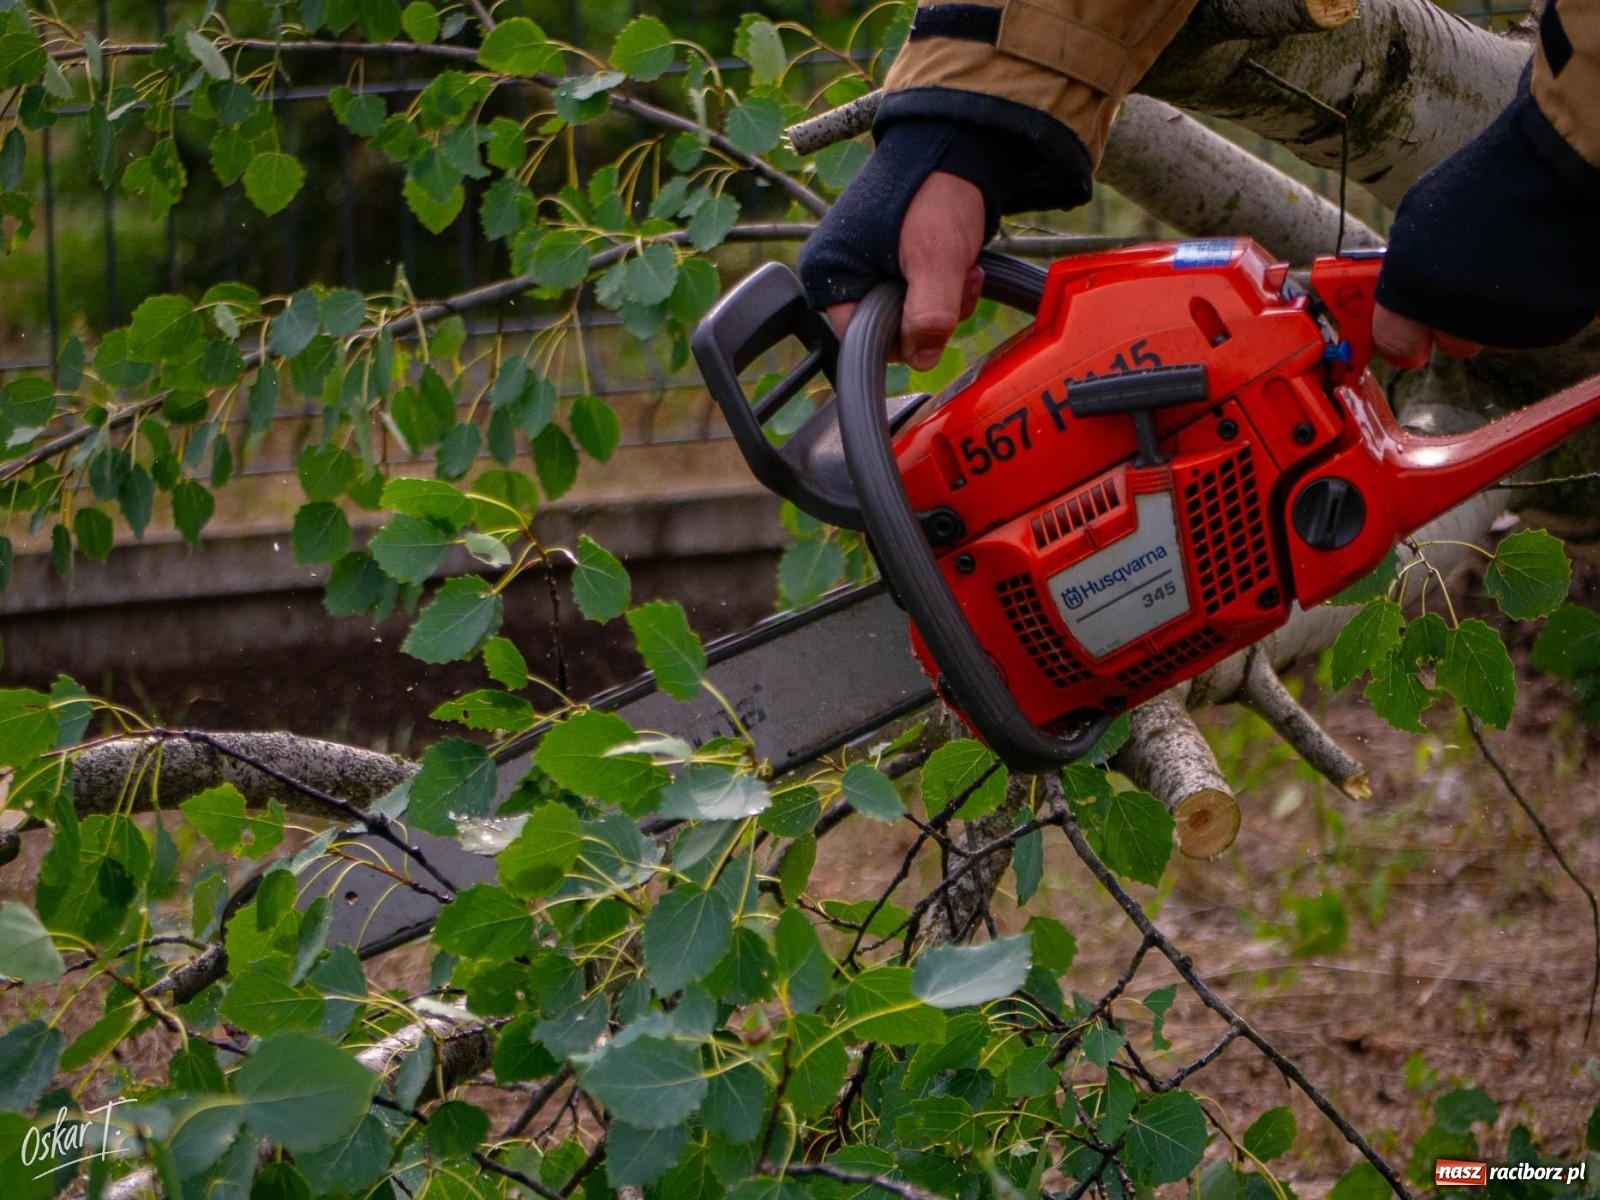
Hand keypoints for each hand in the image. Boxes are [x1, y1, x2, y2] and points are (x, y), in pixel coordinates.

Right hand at [822, 171, 986, 370]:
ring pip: (909, 317)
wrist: (957, 145)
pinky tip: (962, 266)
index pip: (861, 341)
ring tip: (963, 268)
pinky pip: (918, 298)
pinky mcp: (893, 263)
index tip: (934, 315)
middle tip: (957, 283)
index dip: (902, 339)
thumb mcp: (934, 259)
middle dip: (931, 316)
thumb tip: (922, 359)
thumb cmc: (934, 192)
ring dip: (945, 302)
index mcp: (828, 273)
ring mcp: (868, 268)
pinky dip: (946, 289)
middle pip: (888, 330)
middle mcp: (841, 273)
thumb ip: (928, 315)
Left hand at [1372, 92, 1599, 361]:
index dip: (1403, 342)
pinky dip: (1537, 306)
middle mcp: (1457, 315)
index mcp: (1414, 289)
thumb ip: (1404, 270)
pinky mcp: (1555, 324)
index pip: (1395, 342)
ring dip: (1499, 313)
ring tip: (1512, 260)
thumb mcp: (1420, 217)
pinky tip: (1539, 265)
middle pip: (1452, 345)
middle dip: (1456, 323)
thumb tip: (1392, 303)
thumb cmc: (1490, 180)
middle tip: (1471, 283)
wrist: (1564, 163)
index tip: (1408, 341)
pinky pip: (1537, 327)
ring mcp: (1507, 324)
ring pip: (1496, 337)